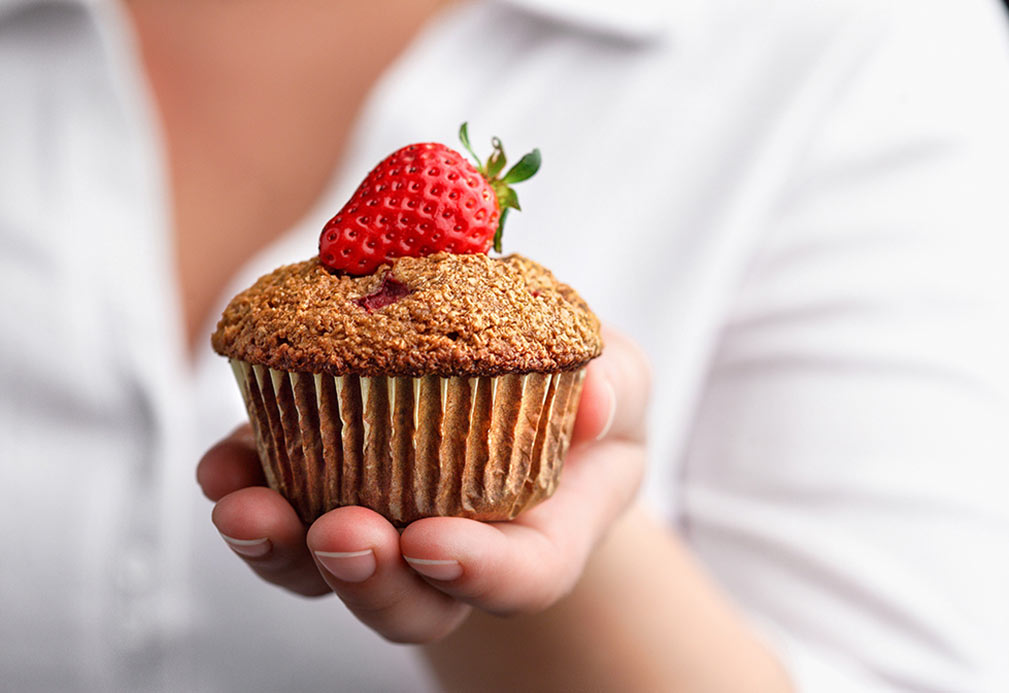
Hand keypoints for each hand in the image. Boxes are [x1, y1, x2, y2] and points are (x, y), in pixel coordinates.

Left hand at [197, 326, 649, 642]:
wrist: (522, 382)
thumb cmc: (582, 394)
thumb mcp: (620, 377)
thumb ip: (615, 385)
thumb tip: (594, 399)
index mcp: (536, 535)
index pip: (520, 577)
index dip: (478, 576)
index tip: (434, 545)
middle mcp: (452, 552)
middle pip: (411, 602)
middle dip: (369, 582)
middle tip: (343, 534)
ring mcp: (384, 525)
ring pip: (326, 573)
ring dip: (281, 550)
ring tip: (247, 508)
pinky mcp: (325, 480)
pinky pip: (279, 506)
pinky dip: (244, 489)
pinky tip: (223, 469)